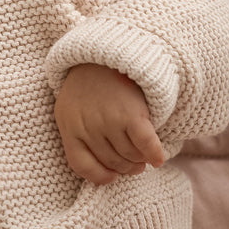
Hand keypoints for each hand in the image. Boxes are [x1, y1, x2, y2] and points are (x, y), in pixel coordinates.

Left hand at [54, 64, 164, 184]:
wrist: (110, 51)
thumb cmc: (91, 84)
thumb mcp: (71, 107)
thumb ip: (78, 133)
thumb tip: (102, 170)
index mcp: (68, 126)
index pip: (81, 164)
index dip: (98, 176)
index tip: (111, 177)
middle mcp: (87, 126)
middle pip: (110, 161)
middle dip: (124, 168)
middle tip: (134, 167)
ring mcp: (109, 121)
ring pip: (128, 155)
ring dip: (139, 161)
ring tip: (143, 158)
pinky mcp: (132, 114)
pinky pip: (145, 145)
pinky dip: (155, 155)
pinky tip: (159, 159)